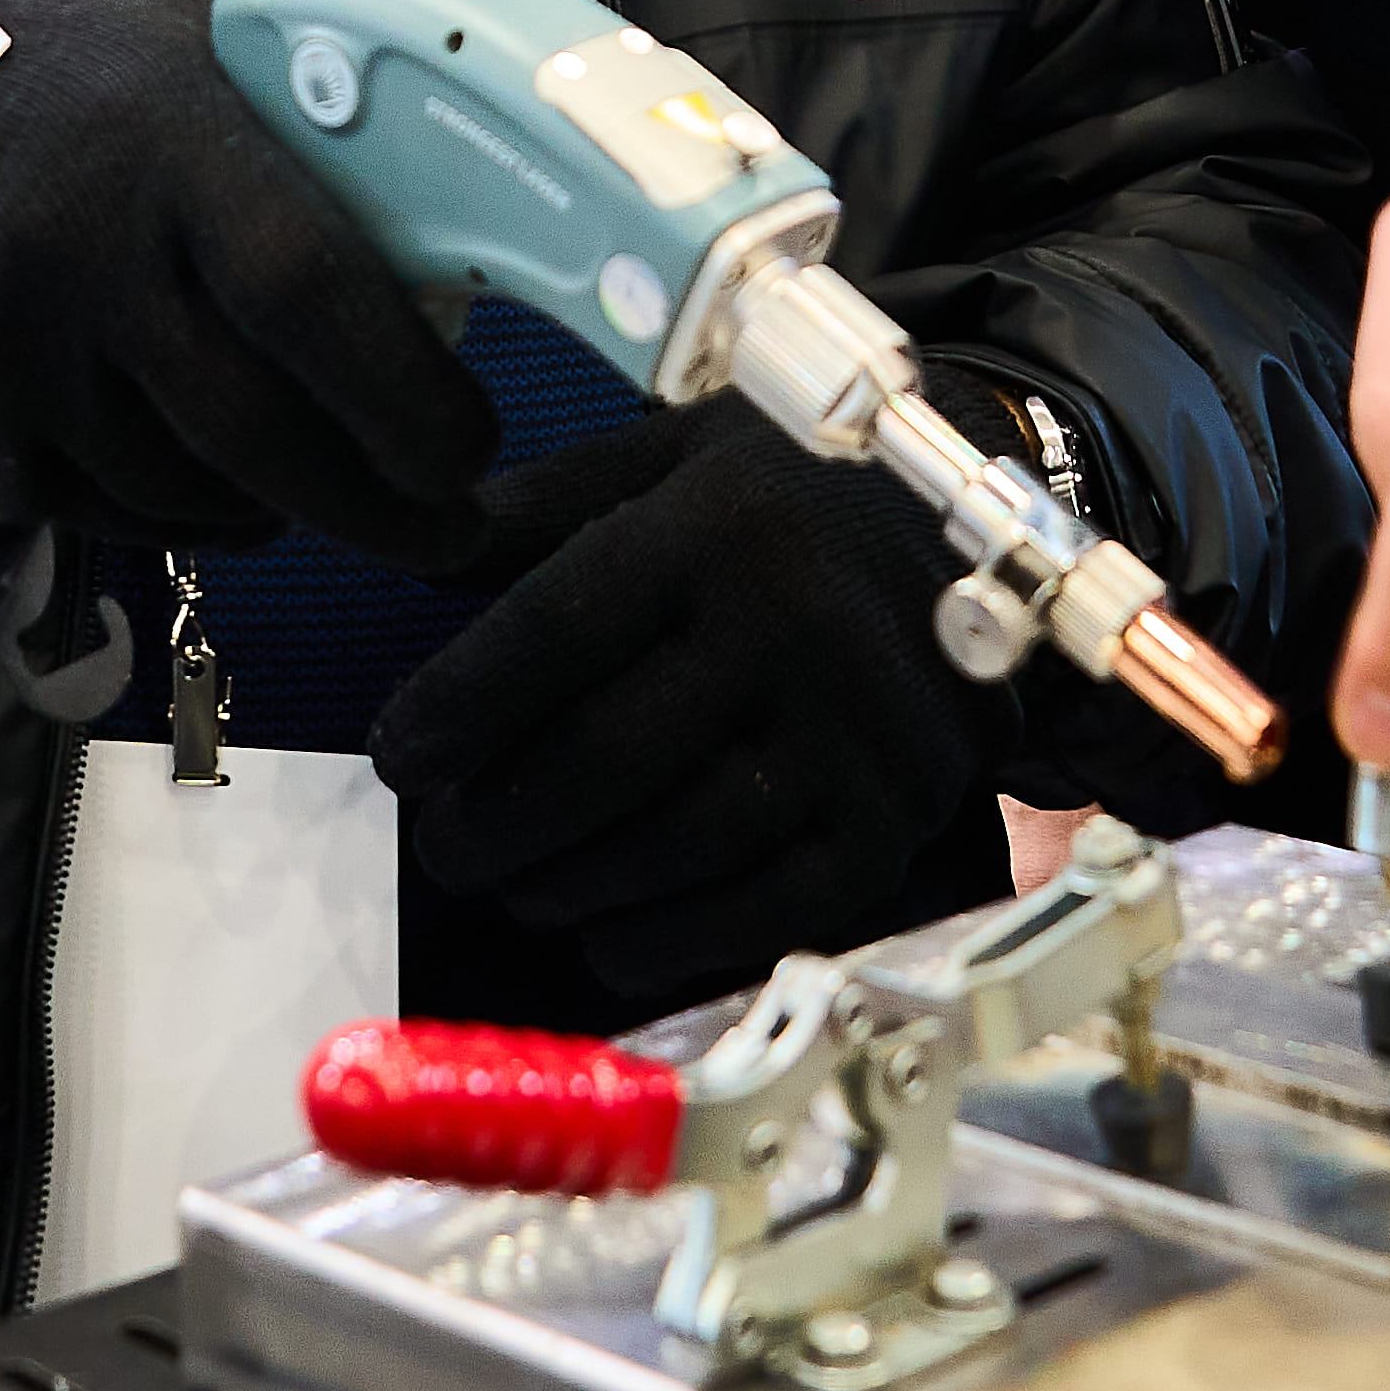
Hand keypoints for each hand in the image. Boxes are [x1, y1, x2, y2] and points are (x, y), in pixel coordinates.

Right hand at [0, 0, 497, 565]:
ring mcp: (1, 335)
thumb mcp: (205, 65)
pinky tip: (192, 473)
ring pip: (175, 490)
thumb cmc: (77, 67)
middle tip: (442, 533)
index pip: (313, 292)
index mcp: (171, 135)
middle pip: (253, 430)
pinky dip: (159, 507)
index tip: (467, 454)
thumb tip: (446, 293)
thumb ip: (308, 173)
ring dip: (265, 506)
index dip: (406, 399)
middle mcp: (77, 240)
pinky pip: (87, 506)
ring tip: (308, 484)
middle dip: (373, 507)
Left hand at [375, 402, 1008, 1006]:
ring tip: (516, 886)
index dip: (458, 706)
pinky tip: (610, 937)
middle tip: (444, 847)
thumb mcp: (677, 452)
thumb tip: (417, 545)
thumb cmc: (797, 491)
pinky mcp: (908, 811)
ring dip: (573, 885)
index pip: (556, 630)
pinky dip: (676, 938)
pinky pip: (775, 904)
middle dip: (497, 821)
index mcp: (718, 523)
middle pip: (606, 756)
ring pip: (681, 842)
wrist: (991, 528)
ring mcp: (861, 728)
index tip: (398, 756)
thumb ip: (547, 501)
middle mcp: (796, 622)